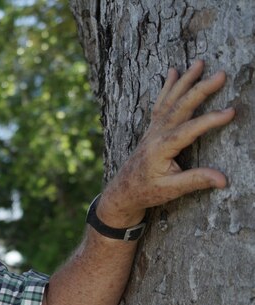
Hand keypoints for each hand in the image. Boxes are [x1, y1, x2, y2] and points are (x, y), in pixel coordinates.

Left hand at [99, 60, 235, 227]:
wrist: (121, 193)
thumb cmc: (146, 192)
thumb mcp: (171, 190)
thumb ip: (195, 181)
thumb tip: (223, 180)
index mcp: (161, 148)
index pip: (189, 130)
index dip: (210, 120)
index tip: (231, 111)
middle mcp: (156, 134)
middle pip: (180, 107)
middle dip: (200, 89)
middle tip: (221, 74)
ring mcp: (152, 129)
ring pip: (170, 100)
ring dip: (185, 81)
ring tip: (199, 63)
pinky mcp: (152, 129)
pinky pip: (161, 103)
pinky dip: (168, 87)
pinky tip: (174, 72)